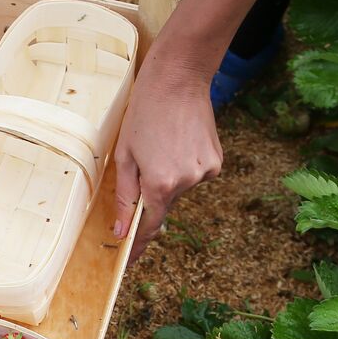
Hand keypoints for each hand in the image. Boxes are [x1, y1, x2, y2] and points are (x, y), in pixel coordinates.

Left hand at [112, 63, 222, 259]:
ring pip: (180, 188)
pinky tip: (179, 141)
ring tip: (163, 143)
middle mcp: (187, 182)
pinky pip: (195, 174)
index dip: (138, 244)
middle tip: (146, 160)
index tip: (130, 259)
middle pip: (164, 204)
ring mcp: (205, 173)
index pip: (149, 226)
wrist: (178, 79)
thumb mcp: (124, 155)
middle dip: (152, 193)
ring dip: (169, 176)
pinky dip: (184, 165)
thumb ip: (124, 197)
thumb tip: (121, 231)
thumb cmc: (143, 113)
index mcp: (160, 184)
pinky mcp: (216, 162)